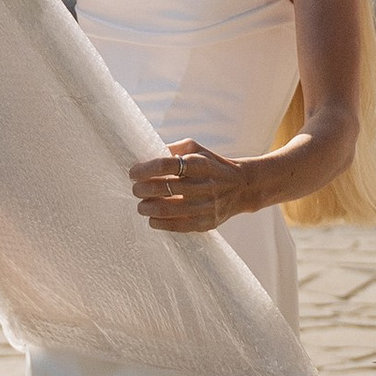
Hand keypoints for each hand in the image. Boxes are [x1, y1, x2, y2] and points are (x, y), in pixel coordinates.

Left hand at [132, 138, 256, 231]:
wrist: (242, 187)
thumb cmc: (212, 165)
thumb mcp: (196, 149)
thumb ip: (172, 149)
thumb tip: (145, 152)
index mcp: (200, 163)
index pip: (166, 165)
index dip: (145, 170)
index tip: (133, 173)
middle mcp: (204, 185)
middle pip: (164, 188)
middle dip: (142, 190)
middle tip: (135, 189)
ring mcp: (206, 206)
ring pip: (167, 210)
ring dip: (146, 208)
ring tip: (141, 205)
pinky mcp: (206, 223)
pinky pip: (176, 226)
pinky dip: (159, 223)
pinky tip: (152, 218)